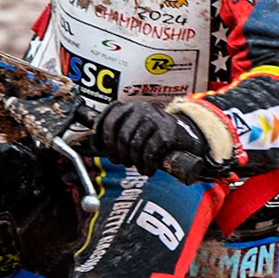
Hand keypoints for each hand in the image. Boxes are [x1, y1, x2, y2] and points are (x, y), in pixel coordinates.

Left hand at [92, 101, 207, 175]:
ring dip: (133, 161)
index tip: (100, 148)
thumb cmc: (154, 134)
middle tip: (121, 162)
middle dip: (117, 154)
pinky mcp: (167, 133)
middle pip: (120, 135)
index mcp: (129, 107)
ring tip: (136, 166)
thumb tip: (93, 142)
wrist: (184, 136)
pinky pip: (149, 151)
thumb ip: (115, 133)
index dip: (100, 136)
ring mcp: (155, 120)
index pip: (107, 119)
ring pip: (134, 145)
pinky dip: (146, 165)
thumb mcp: (133, 128)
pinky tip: (147, 169)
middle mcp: (141, 110)